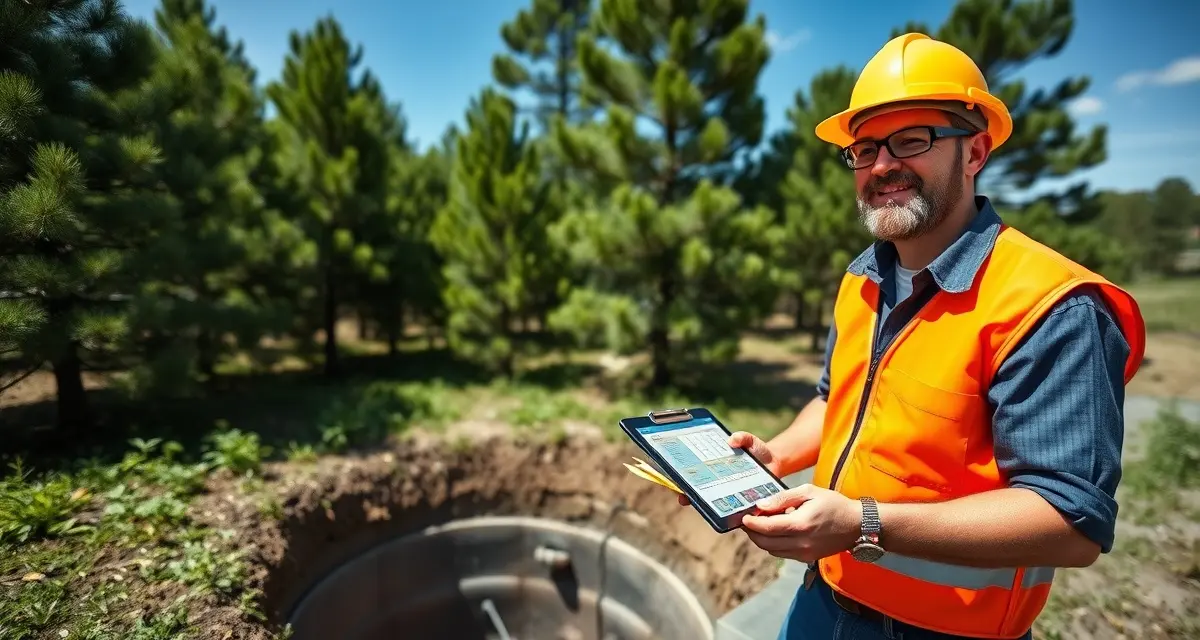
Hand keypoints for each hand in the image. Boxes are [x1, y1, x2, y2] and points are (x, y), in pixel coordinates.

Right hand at [678, 431, 779, 506]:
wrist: (776, 463)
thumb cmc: (758, 451)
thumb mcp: (750, 441)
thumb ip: (742, 437)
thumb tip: (732, 440)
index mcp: (715, 469)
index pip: (695, 476)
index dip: (684, 480)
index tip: (677, 482)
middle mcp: (719, 484)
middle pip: (700, 492)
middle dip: (690, 495)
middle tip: (684, 497)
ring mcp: (731, 495)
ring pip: (715, 504)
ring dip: (707, 506)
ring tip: (703, 506)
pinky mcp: (743, 503)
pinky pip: (733, 510)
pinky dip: (729, 513)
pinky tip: (726, 514)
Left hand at [738, 484, 861, 562]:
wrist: (857, 524)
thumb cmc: (834, 504)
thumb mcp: (808, 492)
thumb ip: (782, 498)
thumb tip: (760, 506)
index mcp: (800, 524)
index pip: (767, 528)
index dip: (751, 524)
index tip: (743, 517)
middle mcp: (801, 542)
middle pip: (765, 543)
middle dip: (752, 533)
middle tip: (748, 521)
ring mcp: (804, 553)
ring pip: (772, 550)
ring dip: (762, 539)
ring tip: (762, 525)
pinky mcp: (807, 557)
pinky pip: (783, 553)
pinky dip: (774, 544)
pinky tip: (777, 532)